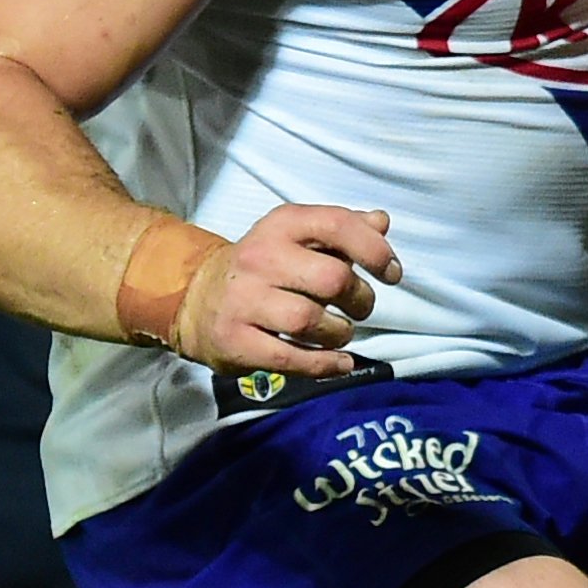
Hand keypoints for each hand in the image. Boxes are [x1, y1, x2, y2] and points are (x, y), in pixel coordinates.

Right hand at [177, 205, 400, 372]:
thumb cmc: (264, 269)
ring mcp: (244, 300)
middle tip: (360, 308)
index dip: (374, 249)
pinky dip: (325, 364)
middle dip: (361, 298)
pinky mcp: (235, 340)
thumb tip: (382, 222)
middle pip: (332, 278)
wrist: (195, 298)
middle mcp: (260, 258)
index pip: (337, 224)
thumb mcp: (297, 238)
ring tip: (340, 332)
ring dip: (340, 333)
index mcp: (281, 226)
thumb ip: (341, 230)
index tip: (391, 272)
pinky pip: (291, 358)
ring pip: (311, 321)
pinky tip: (340, 362)